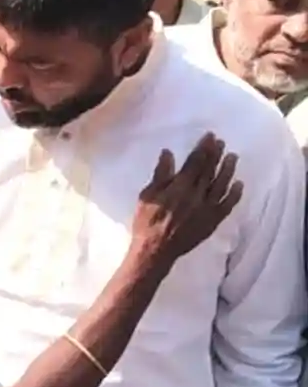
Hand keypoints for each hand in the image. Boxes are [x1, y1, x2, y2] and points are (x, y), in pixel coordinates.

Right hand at [129, 132, 242, 274]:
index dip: (203, 148)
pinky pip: (227, 205)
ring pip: (221, 185)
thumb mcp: (147, 195)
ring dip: (228, 170)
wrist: (155, 249)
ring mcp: (207, 208)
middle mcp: (197, 195)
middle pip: (209, 171)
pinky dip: (235, 195)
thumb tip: (168, 153)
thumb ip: (160, 175)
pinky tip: (239, 184)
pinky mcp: (212, 221)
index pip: (195, 162)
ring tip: (233, 157)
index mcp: (180, 187)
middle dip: (216, 155)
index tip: (209, 137)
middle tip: (221, 142)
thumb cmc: (146, 221)